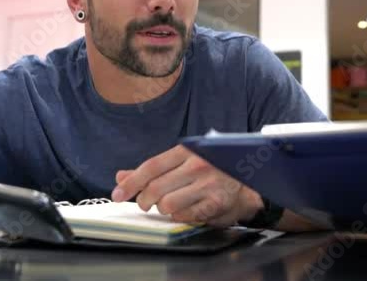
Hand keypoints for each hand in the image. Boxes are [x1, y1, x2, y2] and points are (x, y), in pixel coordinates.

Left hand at [112, 145, 262, 226]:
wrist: (250, 181)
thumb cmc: (212, 170)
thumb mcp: (183, 162)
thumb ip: (152, 170)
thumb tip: (122, 176)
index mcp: (188, 150)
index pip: (151, 167)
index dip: (131, 183)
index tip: (117, 193)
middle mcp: (198, 165)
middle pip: (155, 188)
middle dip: (144, 199)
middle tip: (145, 202)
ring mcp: (208, 184)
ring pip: (167, 204)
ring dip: (163, 208)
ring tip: (169, 205)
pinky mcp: (216, 203)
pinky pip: (184, 216)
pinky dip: (179, 216)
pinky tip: (186, 209)